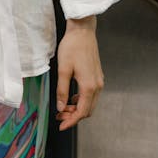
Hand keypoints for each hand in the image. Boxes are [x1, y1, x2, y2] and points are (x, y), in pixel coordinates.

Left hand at [55, 15, 102, 130]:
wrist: (83, 31)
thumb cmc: (72, 47)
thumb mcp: (63, 69)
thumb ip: (62, 91)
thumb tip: (61, 108)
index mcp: (89, 86)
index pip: (82, 112)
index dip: (71, 121)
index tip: (61, 126)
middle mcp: (97, 86)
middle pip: (88, 110)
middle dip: (73, 116)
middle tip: (59, 117)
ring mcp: (99, 81)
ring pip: (90, 103)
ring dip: (77, 109)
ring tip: (63, 108)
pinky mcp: (97, 76)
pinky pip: (91, 95)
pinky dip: (81, 101)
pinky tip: (71, 98)